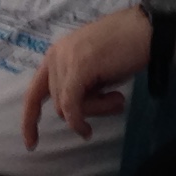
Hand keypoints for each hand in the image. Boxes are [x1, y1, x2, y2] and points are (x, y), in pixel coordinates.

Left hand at [21, 9, 147, 149]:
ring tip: (118, 98)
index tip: (31, 143)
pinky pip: (71, 105)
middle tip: (114, 101)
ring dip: (94, 110)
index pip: (34, 92)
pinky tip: (88, 129)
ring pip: (66, 107)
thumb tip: (75, 114)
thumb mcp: (95, 71)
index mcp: (56, 55)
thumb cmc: (126, 50)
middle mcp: (55, 56)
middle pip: (57, 103)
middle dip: (86, 110)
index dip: (29, 119)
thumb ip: (80, 87)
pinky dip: (78, 121)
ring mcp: (65, 61)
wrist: (146, 31)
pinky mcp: (79, 68)